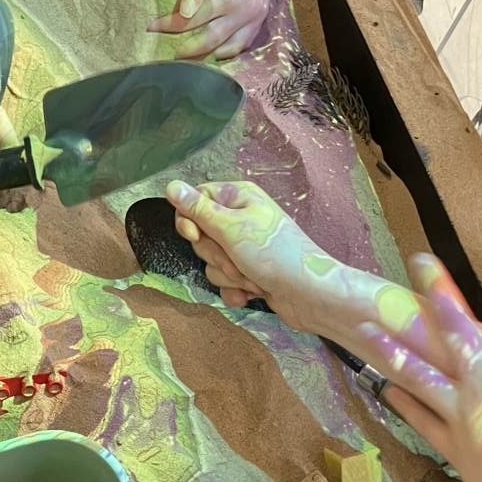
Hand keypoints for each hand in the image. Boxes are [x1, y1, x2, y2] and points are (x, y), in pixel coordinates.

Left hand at [152, 0, 283, 58]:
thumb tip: (185, 13)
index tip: (151, 27)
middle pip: (210, 40)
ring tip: (192, 57)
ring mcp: (255, 14)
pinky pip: (247, 40)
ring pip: (231, 47)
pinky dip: (232, 49)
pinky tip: (218, 49)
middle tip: (171, 55)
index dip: (169, 26)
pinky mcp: (262, 13)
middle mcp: (243, 11)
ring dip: (211, 54)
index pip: (190, 21)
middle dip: (188, 50)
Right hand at [166, 178, 332, 331]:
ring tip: (251, 277)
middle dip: (215, 253)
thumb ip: (197, 209)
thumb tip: (170, 186)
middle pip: (201, 234)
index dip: (189, 220)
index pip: (195, 200)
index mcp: (238, 198)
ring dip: (227, 274)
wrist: (310, 296)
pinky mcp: (249, 274)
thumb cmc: (275, 254)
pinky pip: (224, 281)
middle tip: (236, 258)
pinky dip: (236, 289)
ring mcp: (245, 249)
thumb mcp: (231, 228)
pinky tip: (253, 293)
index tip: (195, 235)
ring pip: (211, 261)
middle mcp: (240, 219)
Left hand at [360, 257, 481, 481]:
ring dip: (393, 345)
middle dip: (438, 290)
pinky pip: (419, 418)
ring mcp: (460, 409)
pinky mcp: (450, 442)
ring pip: (420, 369)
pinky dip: (401, 403)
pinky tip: (383, 389)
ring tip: (367, 325)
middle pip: (456, 326)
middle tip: (418, 260)